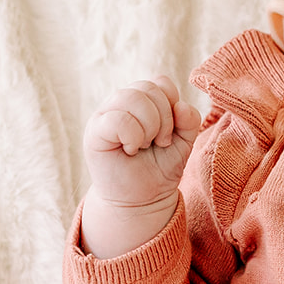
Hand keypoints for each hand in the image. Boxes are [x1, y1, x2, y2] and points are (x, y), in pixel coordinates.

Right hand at [83, 76, 201, 210]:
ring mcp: (105, 115)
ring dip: (148, 126)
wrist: (142, 200)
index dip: (172, 105)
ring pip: (132, 97)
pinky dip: (132, 136)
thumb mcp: (183, 143)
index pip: (161, 83)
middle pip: (148, 88)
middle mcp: (121, 103)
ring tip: (144, 146)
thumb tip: (181, 106)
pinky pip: (117, 119)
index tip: (170, 133)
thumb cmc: (159, 168)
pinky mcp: (94, 132)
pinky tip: (130, 149)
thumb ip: (189, 121)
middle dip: (164, 119)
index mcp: (142, 101)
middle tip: (160, 142)